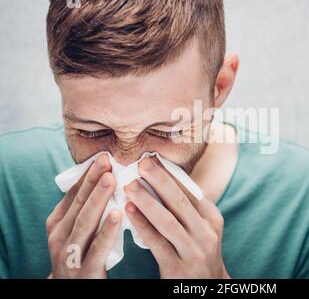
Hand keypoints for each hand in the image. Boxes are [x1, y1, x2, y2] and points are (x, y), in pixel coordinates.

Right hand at [46, 153, 121, 277]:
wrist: (71, 291)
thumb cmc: (80, 253)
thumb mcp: (75, 230)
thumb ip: (85, 208)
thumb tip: (105, 176)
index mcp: (58, 223)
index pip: (73, 194)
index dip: (88, 175)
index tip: (103, 156)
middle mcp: (60, 236)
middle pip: (79, 204)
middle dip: (93, 181)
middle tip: (107, 161)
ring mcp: (70, 254)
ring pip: (85, 223)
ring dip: (98, 199)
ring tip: (112, 180)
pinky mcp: (86, 271)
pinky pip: (97, 248)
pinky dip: (107, 230)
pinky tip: (118, 214)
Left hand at [124, 156, 229, 278]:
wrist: (207, 288)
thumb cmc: (197, 251)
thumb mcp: (201, 228)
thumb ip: (187, 207)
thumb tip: (162, 178)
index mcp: (212, 218)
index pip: (190, 191)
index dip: (170, 174)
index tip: (152, 157)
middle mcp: (206, 232)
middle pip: (180, 202)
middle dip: (160, 180)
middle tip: (141, 163)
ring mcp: (194, 251)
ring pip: (168, 221)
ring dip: (147, 201)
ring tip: (129, 185)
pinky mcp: (178, 268)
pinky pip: (157, 243)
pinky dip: (142, 225)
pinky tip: (129, 211)